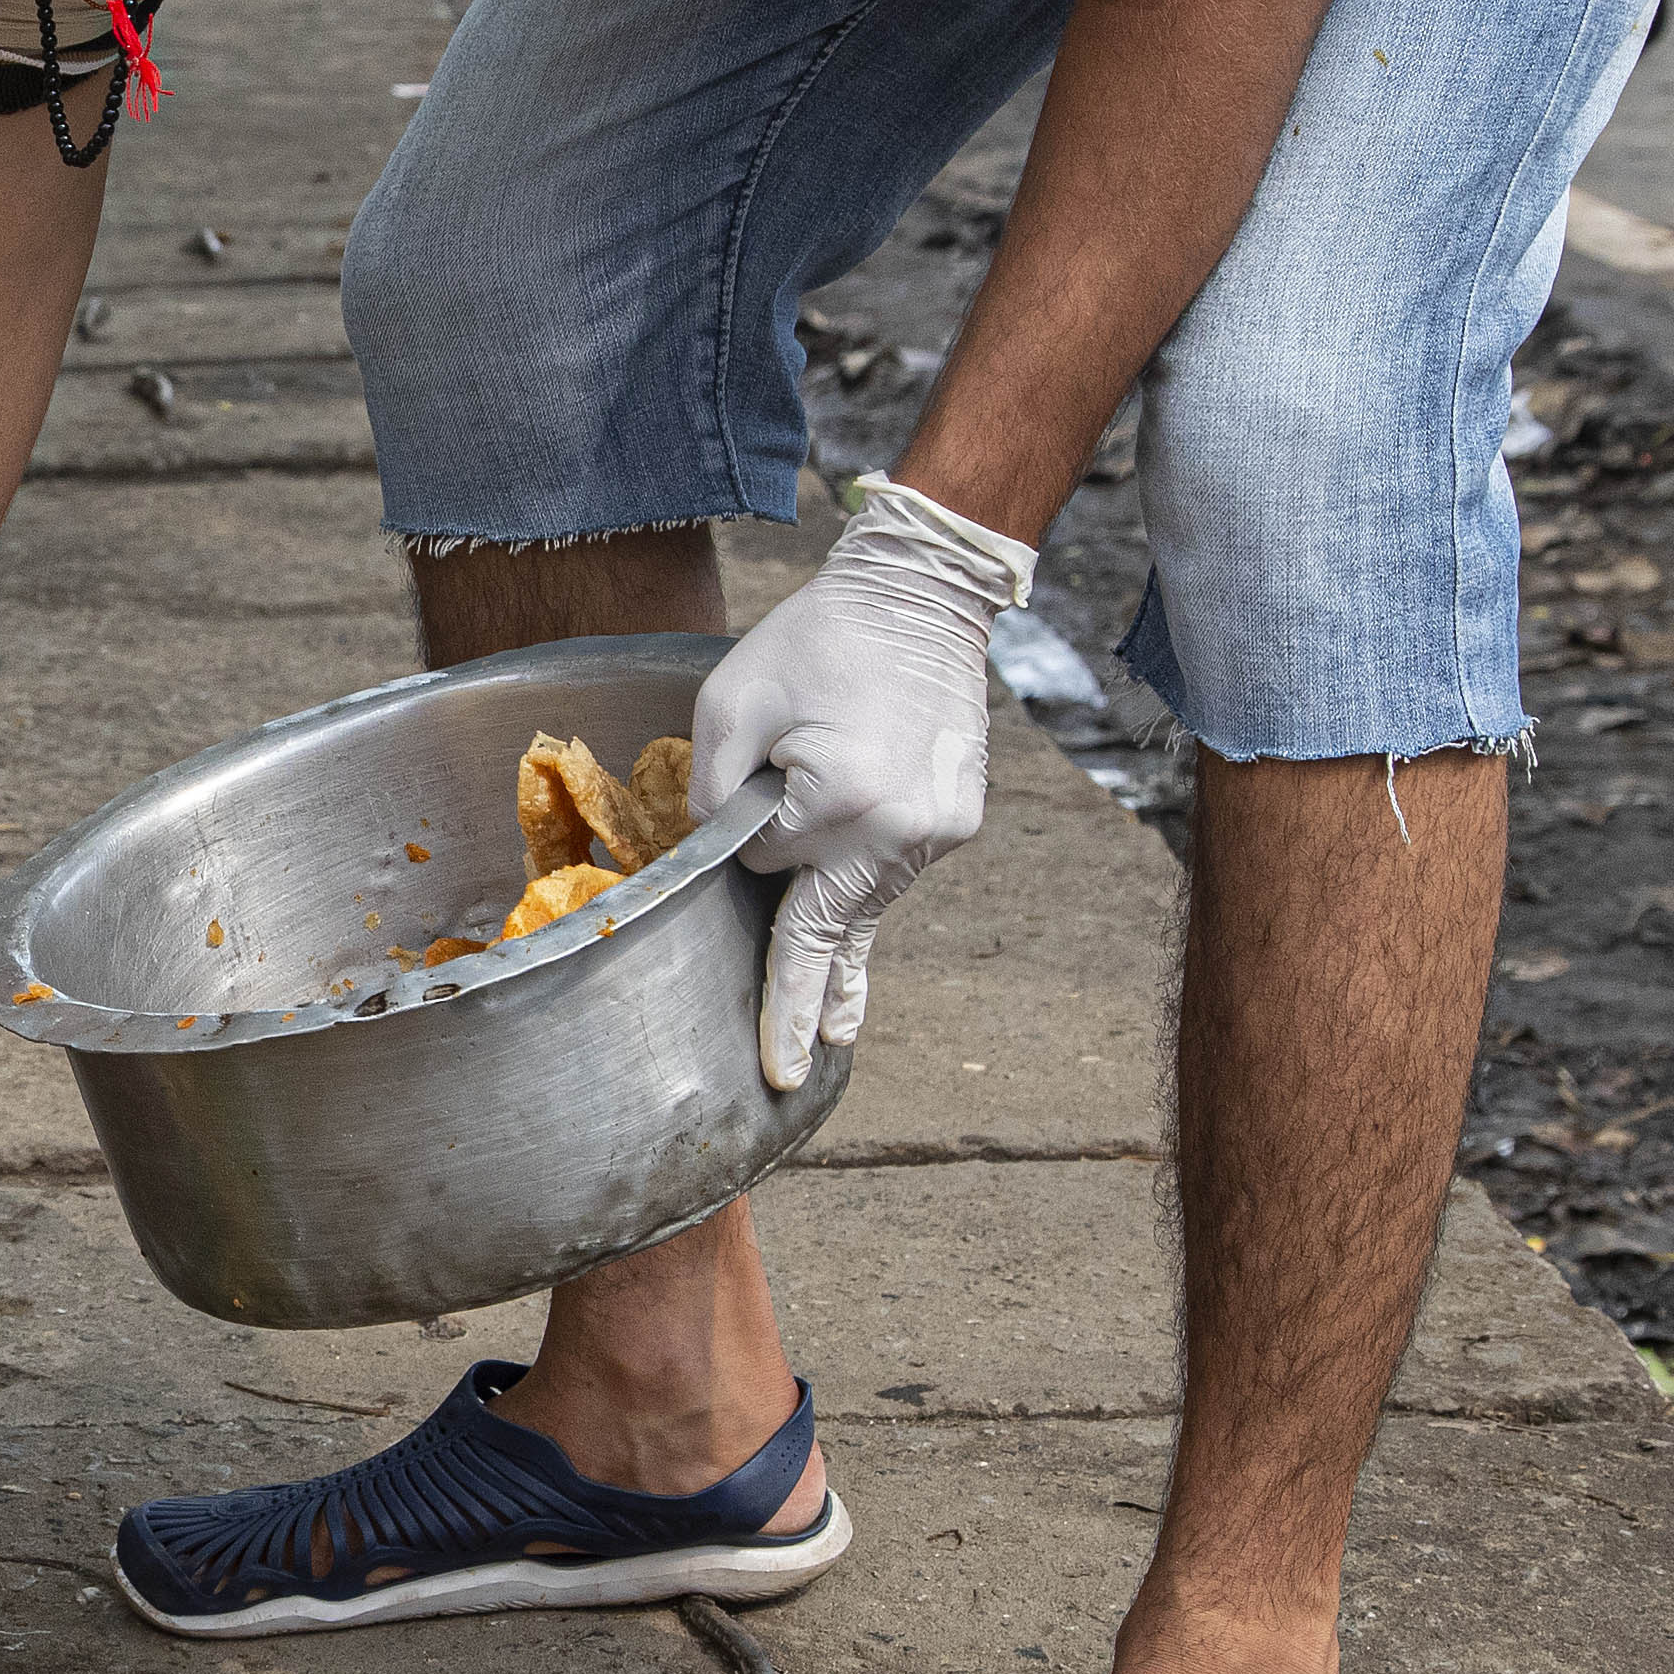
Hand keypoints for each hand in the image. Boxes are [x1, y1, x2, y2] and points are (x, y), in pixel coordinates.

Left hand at [690, 474, 1037, 1093]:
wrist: (922, 595)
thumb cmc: (816, 639)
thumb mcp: (730, 702)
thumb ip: (713, 792)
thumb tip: (727, 855)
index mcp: (843, 801)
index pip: (766, 867)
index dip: (745, 844)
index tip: (759, 915)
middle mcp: (903, 830)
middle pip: (829, 923)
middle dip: (803, 1000)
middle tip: (787, 1077)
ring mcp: (941, 831)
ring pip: (864, 903)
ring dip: (834, 932)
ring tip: (826, 1036)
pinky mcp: (959, 821)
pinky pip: (893, 875)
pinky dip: (865, 896)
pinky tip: (854, 975)